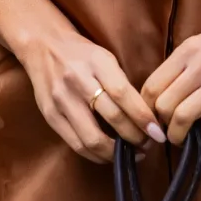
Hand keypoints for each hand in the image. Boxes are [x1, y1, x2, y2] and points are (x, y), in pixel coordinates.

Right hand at [21, 25, 164, 163]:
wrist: (43, 46)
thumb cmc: (82, 54)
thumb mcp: (105, 58)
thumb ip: (122, 84)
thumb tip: (145, 117)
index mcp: (97, 63)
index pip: (124, 95)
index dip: (143, 118)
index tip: (158, 133)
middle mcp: (78, 81)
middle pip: (112, 118)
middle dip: (135, 137)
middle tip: (149, 145)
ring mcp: (61, 101)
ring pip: (92, 138)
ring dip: (116, 152)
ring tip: (132, 153)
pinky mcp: (50, 116)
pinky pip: (76, 144)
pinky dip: (96, 155)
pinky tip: (109, 155)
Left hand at [141, 0, 200, 151]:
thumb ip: (185, 63)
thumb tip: (165, 90)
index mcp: (188, 51)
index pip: (151, 87)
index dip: (145, 110)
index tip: (152, 120)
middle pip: (162, 106)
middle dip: (160, 126)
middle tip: (166, 133)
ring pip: (182, 119)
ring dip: (179, 138)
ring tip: (184, 142)